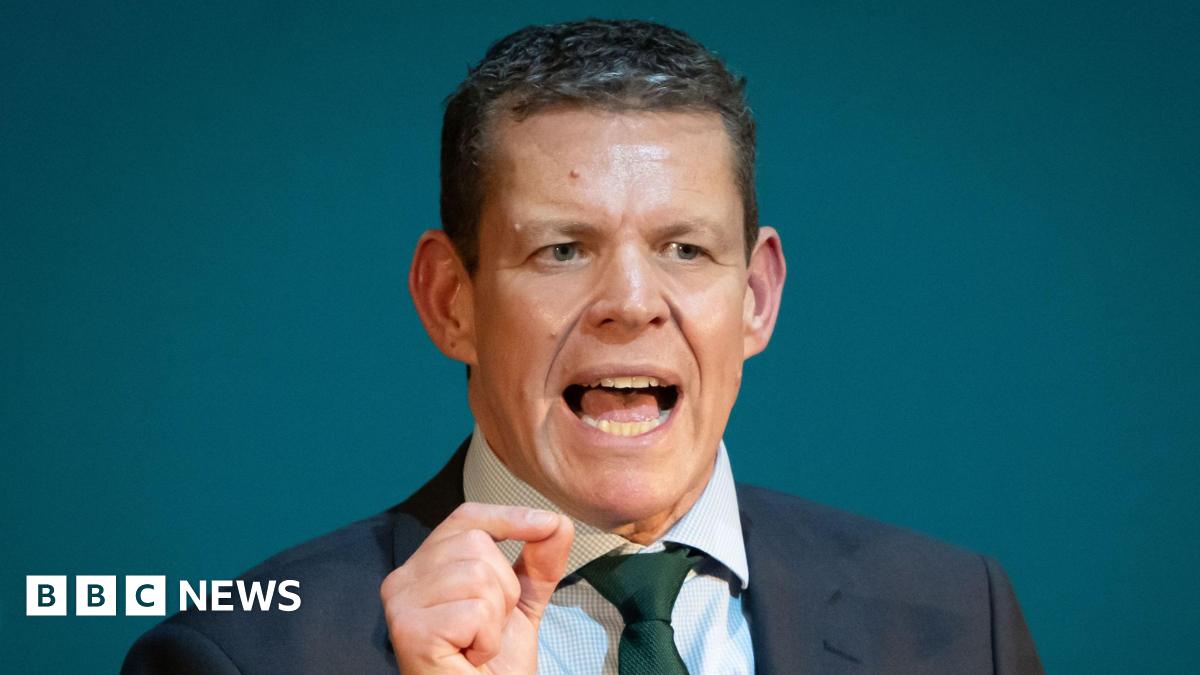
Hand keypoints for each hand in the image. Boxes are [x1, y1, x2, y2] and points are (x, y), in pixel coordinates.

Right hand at [380, 502, 574, 673]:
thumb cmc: (491, 664)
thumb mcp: (522, 601)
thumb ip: (539, 561)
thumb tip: (559, 522)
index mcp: (425, 566)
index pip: (466, 518)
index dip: (508, 516)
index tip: (546, 523)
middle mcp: (404, 578)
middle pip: (477, 544)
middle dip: (503, 589)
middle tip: (487, 627)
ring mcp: (402, 603)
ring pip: (477, 576)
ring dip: (495, 619)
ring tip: (477, 643)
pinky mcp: (410, 630)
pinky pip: (474, 612)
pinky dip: (487, 640)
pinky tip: (470, 657)